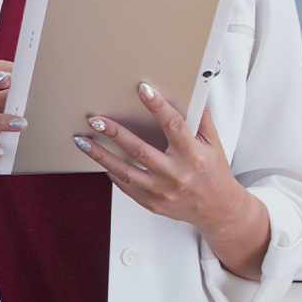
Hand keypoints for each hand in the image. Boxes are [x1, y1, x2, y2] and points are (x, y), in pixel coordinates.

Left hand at [73, 84, 247, 233]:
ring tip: (83, 141)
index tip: (143, 90)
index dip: (158, 106)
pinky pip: (127, 187)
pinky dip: (112, 173)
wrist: (218, 210)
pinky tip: (100, 160)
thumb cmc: (214, 173)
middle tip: (96, 119)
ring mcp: (162, 191)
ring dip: (102, 156)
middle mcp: (176, 174)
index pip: (174, 126)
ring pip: (126, 172)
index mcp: (193, 155)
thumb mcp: (213, 143)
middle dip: (115, 133)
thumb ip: (201, 118)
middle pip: (141, 151)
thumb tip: (196, 91)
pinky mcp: (152, 203)